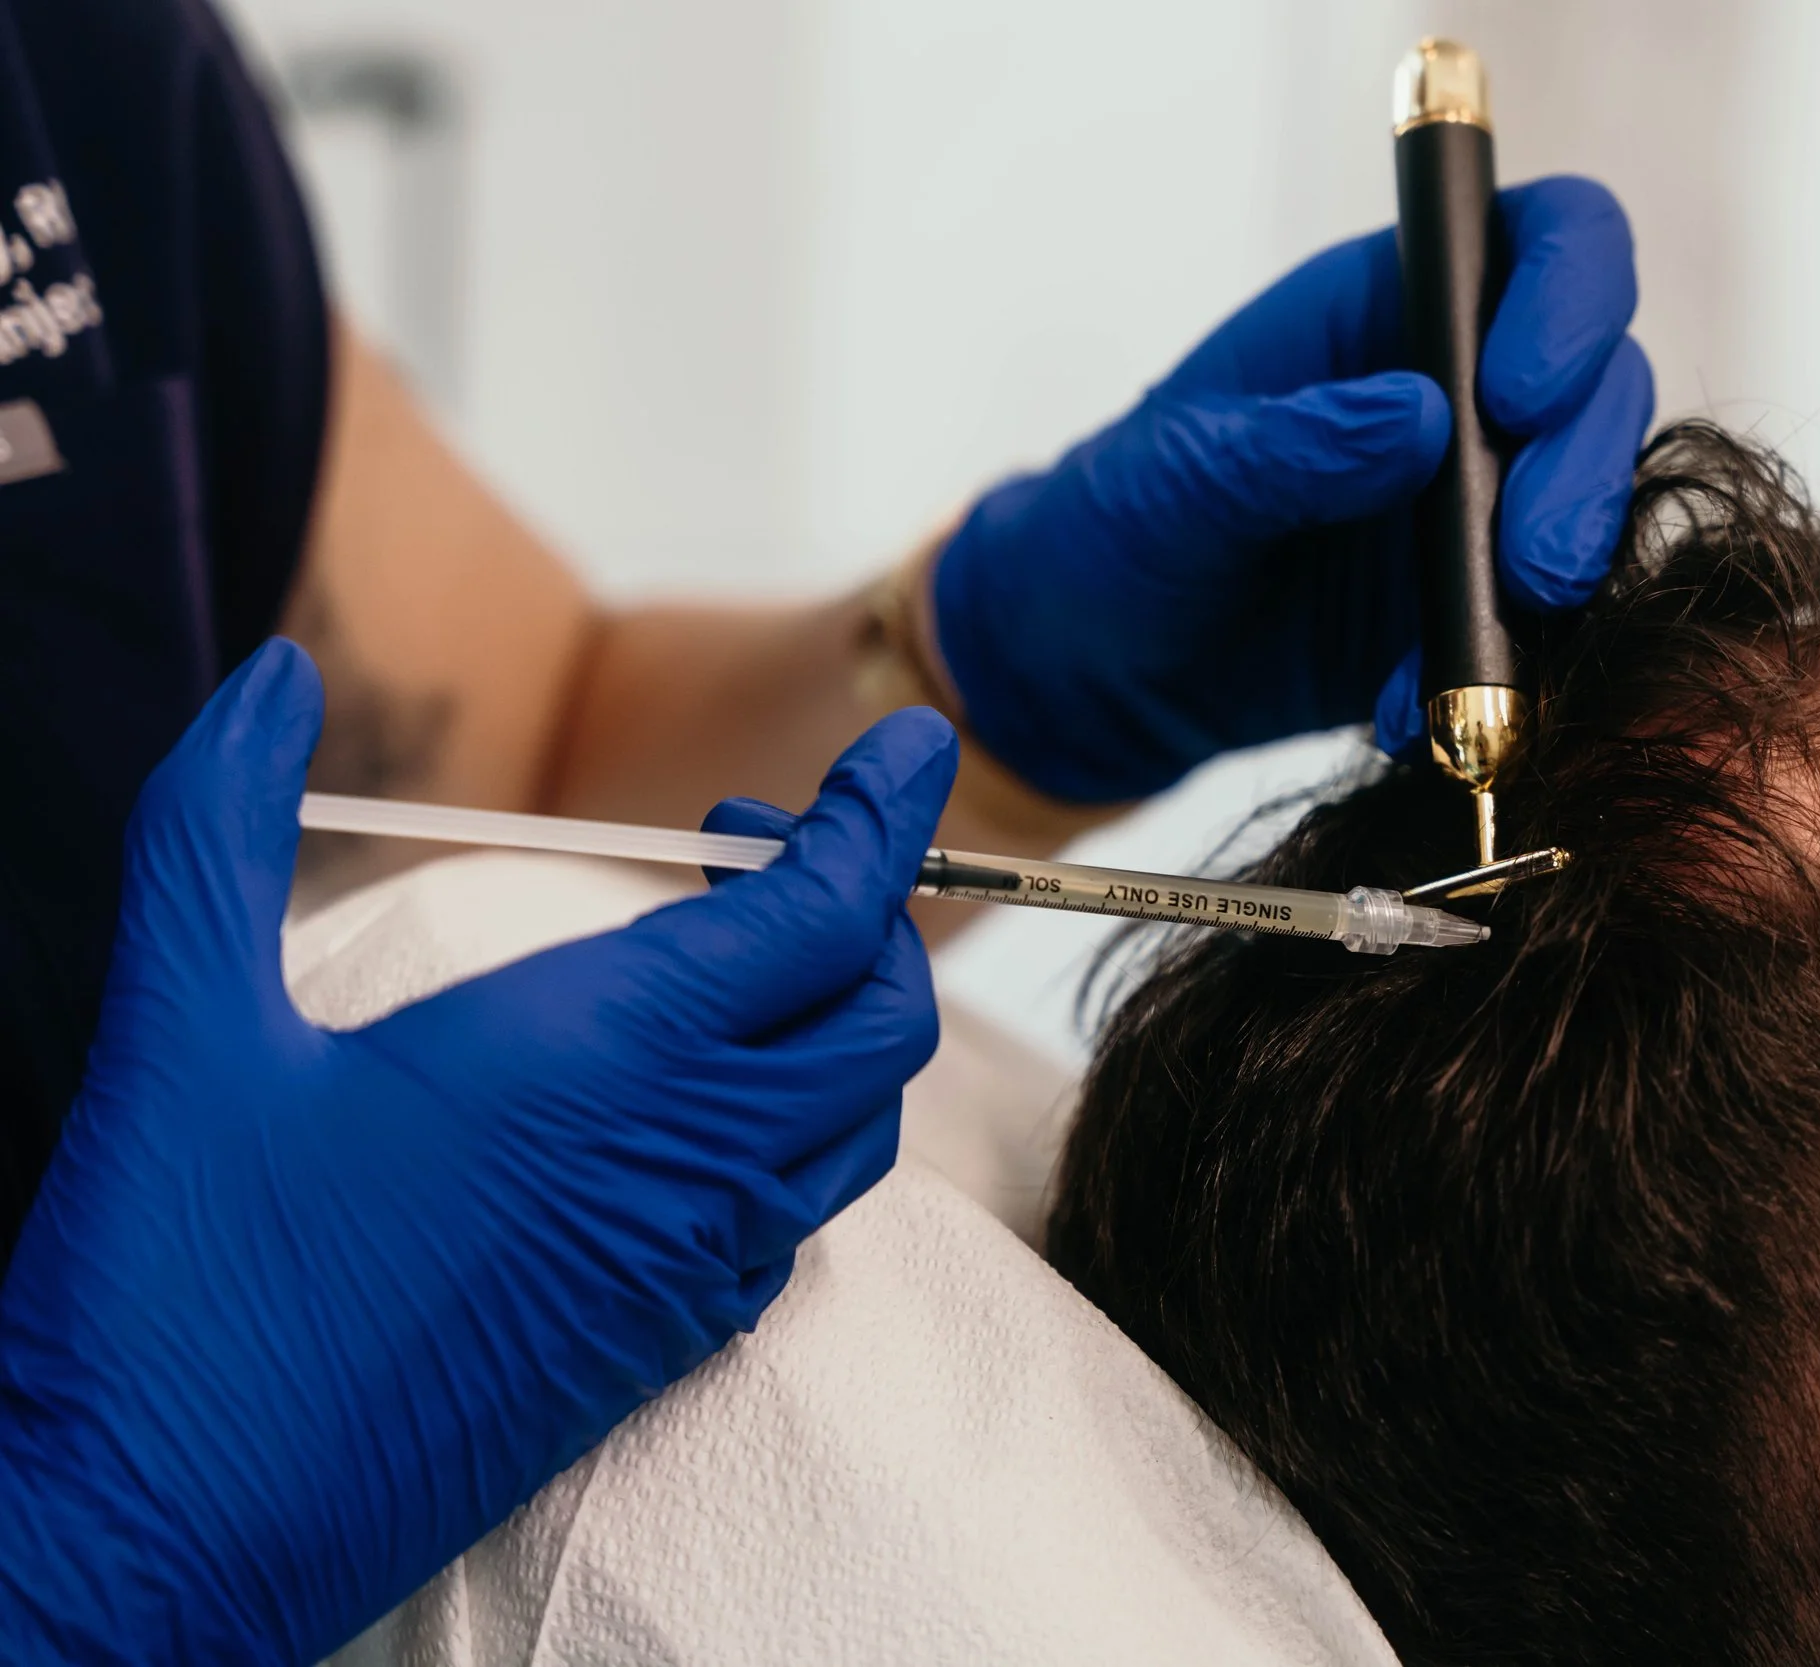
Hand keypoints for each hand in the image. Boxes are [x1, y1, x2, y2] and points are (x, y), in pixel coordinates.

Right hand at [0, 644, 952, 1664]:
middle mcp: (686, 1165)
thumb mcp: (181, 1029)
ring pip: (854, 1127)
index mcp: (605, 1058)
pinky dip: (791, 1137)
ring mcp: (689, 1272)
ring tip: (725, 963)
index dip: (879, 813)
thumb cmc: (172, 1294)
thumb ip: (218, 827)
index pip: (822, 909)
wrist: (168, 1543)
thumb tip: (270, 677)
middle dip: (865, 910)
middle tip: (747, 849)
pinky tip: (686, 1113)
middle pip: (878, 1018)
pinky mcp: (662, 1352)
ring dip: (834, 1025)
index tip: (907, 747)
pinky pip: (794, 1226)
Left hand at [932, 174, 1654, 802]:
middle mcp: (1463, 391)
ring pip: (1592, 513)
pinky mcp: (1480, 612)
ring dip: (1557, 590)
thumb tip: (1414, 417)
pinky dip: (1500, 679)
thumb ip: (1285, 446)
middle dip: (1582, 477)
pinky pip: (1541, 635)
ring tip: (1469, 669)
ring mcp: (1483, 505)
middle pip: (1603, 384)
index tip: (1515, 396)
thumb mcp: (1170, 477)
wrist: (1094, 672)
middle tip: (1533, 572)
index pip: (1548, 240)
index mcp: (1391, 303)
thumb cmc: (1116, 528)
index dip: (1568, 296)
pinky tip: (1416, 717)